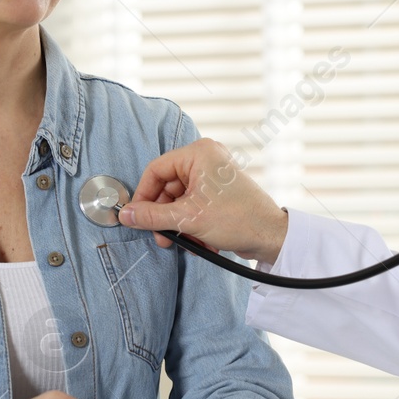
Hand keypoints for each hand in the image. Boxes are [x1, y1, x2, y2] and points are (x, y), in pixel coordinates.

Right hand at [120, 138, 288, 263]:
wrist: (272, 236)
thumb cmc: (239, 219)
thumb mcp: (188, 219)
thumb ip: (152, 216)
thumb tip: (126, 215)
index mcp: (199, 153)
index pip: (156, 170)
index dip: (144, 195)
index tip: (136, 216)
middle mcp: (206, 159)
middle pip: (167, 187)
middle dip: (164, 217)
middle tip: (162, 237)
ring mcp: (213, 176)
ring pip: (180, 201)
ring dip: (179, 225)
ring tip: (184, 244)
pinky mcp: (219, 193)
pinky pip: (194, 206)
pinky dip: (193, 225)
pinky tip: (201, 243)